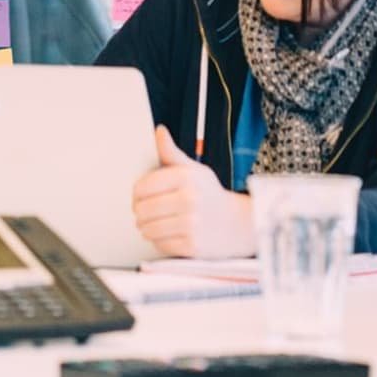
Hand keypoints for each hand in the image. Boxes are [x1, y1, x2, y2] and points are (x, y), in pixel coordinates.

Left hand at [132, 125, 254, 258]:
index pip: (141, 188)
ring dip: (149, 229)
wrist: (239, 223)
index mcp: (185, 177)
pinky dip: (161, 241)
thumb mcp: (194, 170)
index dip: (138, 194)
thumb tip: (159, 131)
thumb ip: (171, 153)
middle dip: (142, 213)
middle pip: (141, 210)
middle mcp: (188, 199)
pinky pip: (160, 245)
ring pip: (147, 229)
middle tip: (151, 212)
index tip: (144, 196)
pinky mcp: (192, 245)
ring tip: (161, 223)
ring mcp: (191, 223)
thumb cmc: (210, 195)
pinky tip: (172, 234)